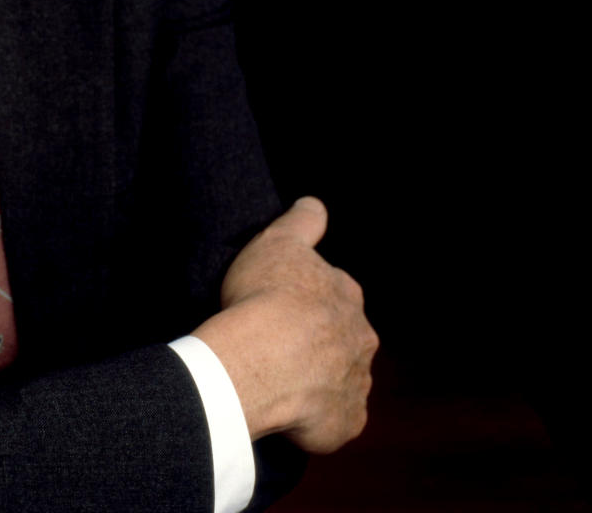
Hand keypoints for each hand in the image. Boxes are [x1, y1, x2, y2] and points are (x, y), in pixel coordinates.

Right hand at [193, 196, 377, 453]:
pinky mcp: (346, 423)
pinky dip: (315, 417)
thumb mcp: (278, 242)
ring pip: (340, 379)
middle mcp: (362, 339)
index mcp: (348, 295)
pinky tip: (288, 407)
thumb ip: (302, 221)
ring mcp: (357, 383)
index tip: (281, 301)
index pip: (335, 292)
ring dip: (317, 378)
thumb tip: (315, 203)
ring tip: (278, 378)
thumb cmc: (266, 294)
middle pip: (343, 338)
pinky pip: (333, 420)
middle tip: (277, 342)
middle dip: (319, 340)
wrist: (262, 358)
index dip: (307, 296)